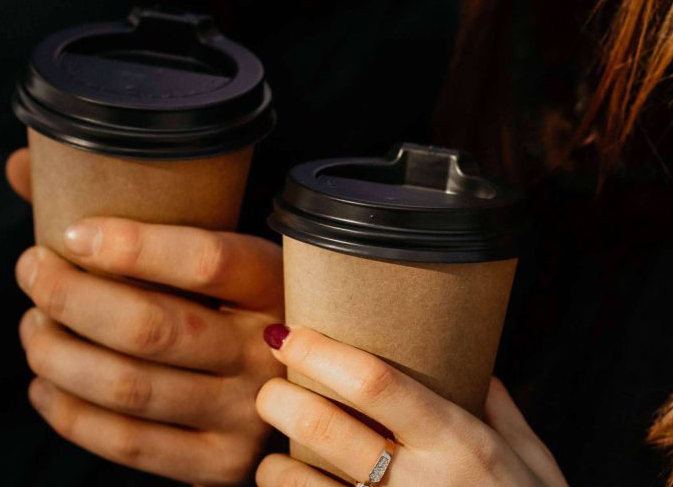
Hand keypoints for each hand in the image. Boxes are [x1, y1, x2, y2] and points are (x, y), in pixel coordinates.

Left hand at [7, 148, 285, 484]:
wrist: (300, 387)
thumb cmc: (234, 301)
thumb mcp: (219, 249)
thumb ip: (133, 206)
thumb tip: (23, 166)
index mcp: (274, 284)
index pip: (206, 261)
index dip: (132, 247)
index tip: (72, 233)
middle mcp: (267, 352)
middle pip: (153, 328)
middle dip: (70, 298)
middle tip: (32, 271)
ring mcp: (246, 413)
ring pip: (129, 388)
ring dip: (59, 354)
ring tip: (33, 326)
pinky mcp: (218, 462)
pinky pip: (129, 445)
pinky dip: (70, 414)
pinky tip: (45, 384)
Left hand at [254, 325, 567, 485]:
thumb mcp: (534, 463)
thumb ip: (501, 412)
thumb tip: (476, 368)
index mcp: (458, 443)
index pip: (376, 382)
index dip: (322, 352)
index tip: (288, 334)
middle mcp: (419, 482)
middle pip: (322, 426)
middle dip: (279, 398)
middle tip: (272, 388)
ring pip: (298, 481)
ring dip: (273, 461)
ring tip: (277, 450)